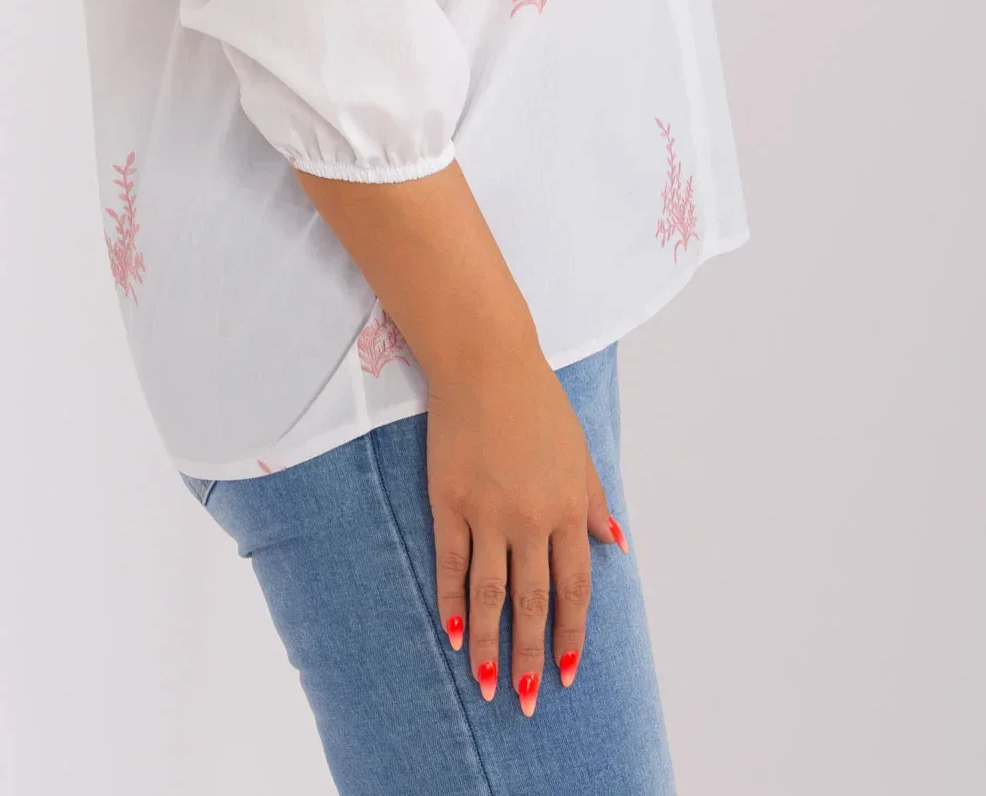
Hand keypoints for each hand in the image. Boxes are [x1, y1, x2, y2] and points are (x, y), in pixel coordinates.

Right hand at [426, 336, 624, 715]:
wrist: (485, 361)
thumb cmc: (536, 400)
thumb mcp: (579, 450)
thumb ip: (592, 500)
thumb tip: (615, 545)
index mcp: (566, 508)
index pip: (573, 589)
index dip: (571, 635)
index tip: (569, 673)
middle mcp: (529, 519)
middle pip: (530, 602)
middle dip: (529, 657)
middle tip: (527, 700)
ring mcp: (486, 512)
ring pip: (489, 593)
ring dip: (486, 643)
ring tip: (483, 682)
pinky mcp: (448, 501)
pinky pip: (451, 563)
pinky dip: (450, 601)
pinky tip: (450, 632)